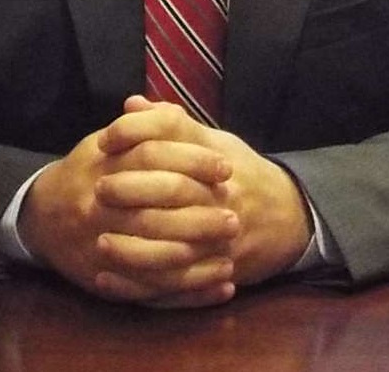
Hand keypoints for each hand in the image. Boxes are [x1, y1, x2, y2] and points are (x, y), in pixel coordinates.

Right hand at [18, 104, 240, 307]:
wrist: (41, 216)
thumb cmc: (86, 173)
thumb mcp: (107, 142)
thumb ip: (142, 127)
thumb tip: (176, 112)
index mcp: (104, 166)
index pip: (154, 157)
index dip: (193, 161)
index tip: (226, 168)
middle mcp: (100, 207)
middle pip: (157, 213)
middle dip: (201, 217)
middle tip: (235, 217)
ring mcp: (99, 245)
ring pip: (155, 258)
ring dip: (198, 261)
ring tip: (232, 255)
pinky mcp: (104, 280)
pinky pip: (151, 292)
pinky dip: (189, 293)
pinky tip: (220, 286)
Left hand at [97, 97, 311, 292]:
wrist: (290, 217)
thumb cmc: (241, 174)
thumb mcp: (214, 141)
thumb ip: (170, 124)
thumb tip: (130, 103)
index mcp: (215, 156)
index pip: (174, 131)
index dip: (136, 132)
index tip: (105, 140)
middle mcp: (221, 194)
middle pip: (173, 187)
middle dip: (132, 189)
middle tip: (97, 190)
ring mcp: (221, 236)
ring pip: (173, 243)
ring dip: (132, 246)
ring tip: (99, 242)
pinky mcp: (218, 270)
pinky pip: (175, 284)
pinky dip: (140, 285)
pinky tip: (107, 279)